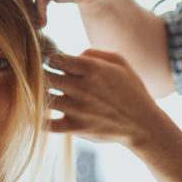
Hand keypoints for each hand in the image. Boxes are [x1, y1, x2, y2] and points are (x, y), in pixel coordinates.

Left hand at [47, 49, 163, 146]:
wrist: (143, 124)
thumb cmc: (131, 90)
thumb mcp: (120, 63)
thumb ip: (93, 53)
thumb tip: (71, 55)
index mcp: (92, 69)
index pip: (56, 58)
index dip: (49, 58)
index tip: (52, 62)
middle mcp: (83, 88)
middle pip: (45, 77)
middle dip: (41, 75)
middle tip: (42, 77)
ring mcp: (78, 109)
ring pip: (44, 98)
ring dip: (40, 95)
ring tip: (43, 93)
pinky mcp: (76, 128)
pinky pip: (47, 125)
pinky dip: (38, 119)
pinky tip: (39, 114)